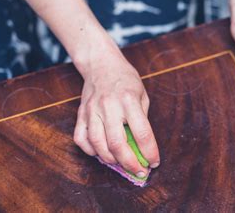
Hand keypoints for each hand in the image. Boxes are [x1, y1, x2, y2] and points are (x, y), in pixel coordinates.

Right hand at [73, 53, 159, 177]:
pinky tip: (101, 152)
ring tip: (121, 163)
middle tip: (139, 170)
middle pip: (117, 143)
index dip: (149, 152)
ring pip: (97, 144)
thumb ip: (142, 119)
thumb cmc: (125, 80)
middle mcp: (109, 106)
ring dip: (110, 160)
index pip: (141, 132)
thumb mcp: (142, 94)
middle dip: (130, 163)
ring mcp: (92, 110)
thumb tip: (142, 147)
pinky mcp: (80, 113)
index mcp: (129, 100)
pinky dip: (90, 151)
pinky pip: (81, 138)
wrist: (101, 64)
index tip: (154, 162)